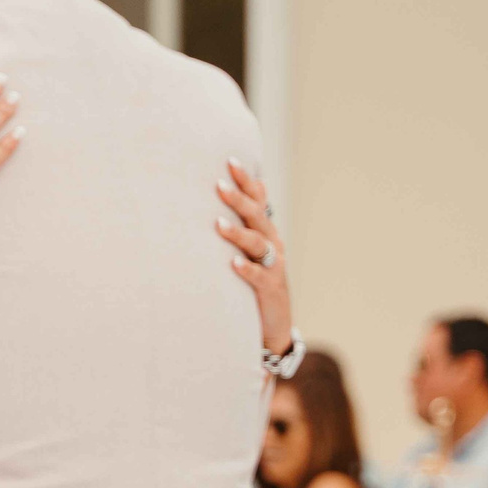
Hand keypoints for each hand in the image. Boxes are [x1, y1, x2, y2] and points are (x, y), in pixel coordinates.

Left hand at [216, 159, 292, 355]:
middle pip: (257, 217)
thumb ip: (238, 229)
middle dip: (239, 200)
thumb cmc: (253, 284)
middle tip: (219, 185)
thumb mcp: (247, 253)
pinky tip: (232, 264)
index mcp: (266, 233)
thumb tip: (214, 199)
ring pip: (258, 245)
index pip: (258, 201)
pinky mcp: (270, 291)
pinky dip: (247, 269)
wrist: (272, 326)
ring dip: (238, 233)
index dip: (247, 182)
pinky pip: (259, 278)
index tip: (230, 161)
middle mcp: (272, 246)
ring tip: (217, 224)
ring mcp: (273, 268)